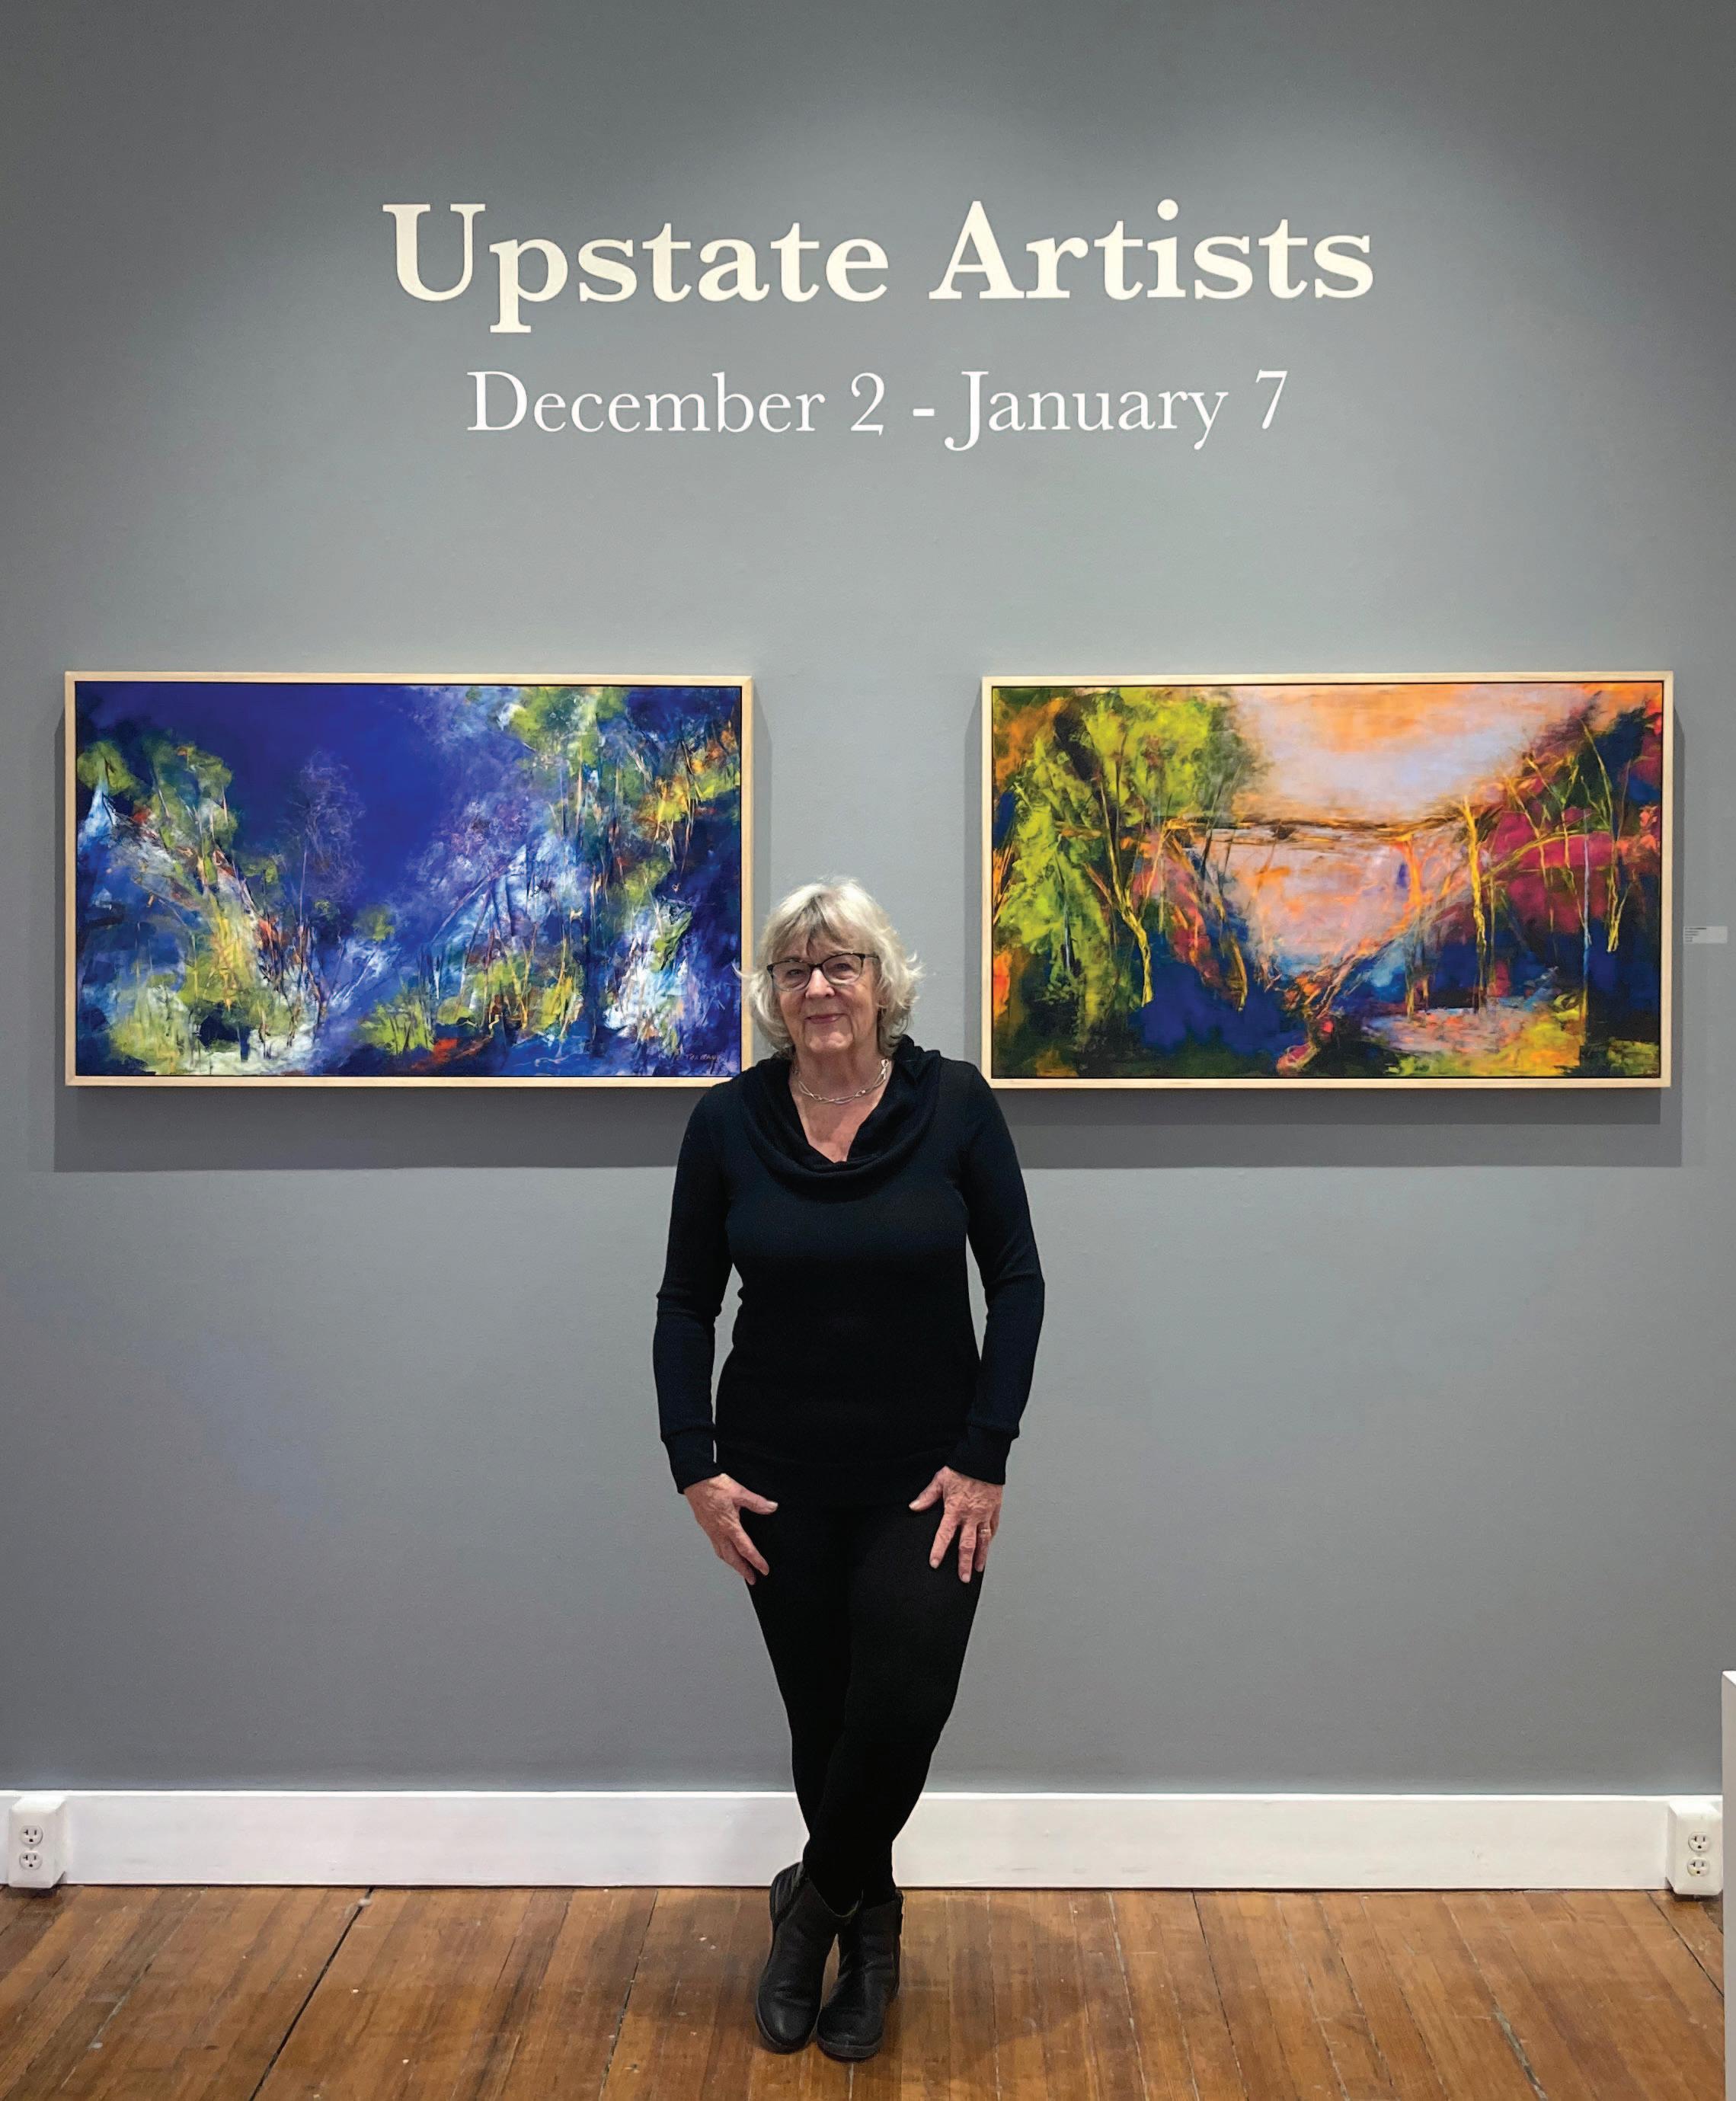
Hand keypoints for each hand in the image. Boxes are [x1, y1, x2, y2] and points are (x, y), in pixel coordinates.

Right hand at [684, 1474, 777, 1583]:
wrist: (695, 1480)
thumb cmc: (713, 1485)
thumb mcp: (739, 1492)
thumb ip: (757, 1502)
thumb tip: (771, 1507)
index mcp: (729, 1525)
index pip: (745, 1549)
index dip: (756, 1561)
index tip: (764, 1570)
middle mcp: (719, 1532)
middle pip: (732, 1558)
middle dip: (743, 1570)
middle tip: (752, 1579)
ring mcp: (711, 1531)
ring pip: (722, 1554)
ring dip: (732, 1564)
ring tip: (740, 1569)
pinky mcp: (706, 1527)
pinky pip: (716, 1546)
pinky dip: (724, 1554)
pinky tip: (727, 1551)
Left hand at [909, 1466, 1001, 1582]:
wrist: (984, 1458)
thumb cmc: (962, 1467)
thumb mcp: (940, 1480)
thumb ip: (927, 1496)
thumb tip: (914, 1507)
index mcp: (955, 1510)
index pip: (944, 1535)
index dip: (938, 1550)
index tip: (934, 1563)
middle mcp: (971, 1515)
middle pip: (967, 1545)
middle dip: (964, 1563)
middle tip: (964, 1578)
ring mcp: (984, 1514)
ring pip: (983, 1541)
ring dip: (981, 1556)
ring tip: (978, 1569)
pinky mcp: (994, 1509)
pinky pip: (993, 1527)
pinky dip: (990, 1538)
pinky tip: (988, 1545)